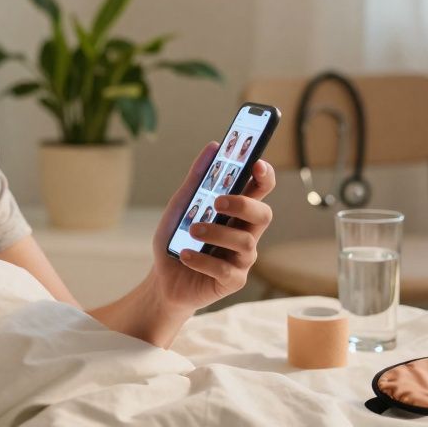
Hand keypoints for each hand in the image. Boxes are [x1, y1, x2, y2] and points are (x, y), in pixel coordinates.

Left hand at [148, 142, 275, 310]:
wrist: (163, 280)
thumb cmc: (176, 239)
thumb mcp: (180, 207)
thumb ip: (197, 179)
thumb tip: (213, 146)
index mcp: (236, 212)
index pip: (261, 190)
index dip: (265, 176)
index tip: (257, 164)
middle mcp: (245, 233)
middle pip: (263, 214)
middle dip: (243, 205)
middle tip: (218, 202)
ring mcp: (242, 259)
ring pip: (245, 242)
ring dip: (216, 233)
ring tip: (192, 231)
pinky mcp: (234, 281)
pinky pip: (225, 270)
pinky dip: (203, 260)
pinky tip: (185, 255)